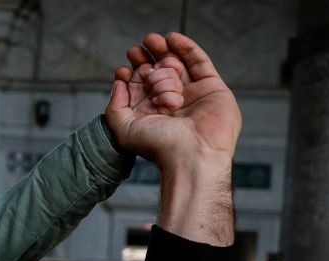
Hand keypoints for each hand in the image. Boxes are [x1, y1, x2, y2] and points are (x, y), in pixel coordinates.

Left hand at [106, 33, 240, 167]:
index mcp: (152, 113)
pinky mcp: (212, 88)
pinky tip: (172, 38)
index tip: (123, 70)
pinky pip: (200, 62)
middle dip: (145, 61)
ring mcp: (193, 95)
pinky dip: (187, 48)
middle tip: (136, 52)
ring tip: (151, 40)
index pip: (140, 87)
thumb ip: (116, 107)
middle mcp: (172, 103)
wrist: (193, 155)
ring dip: (163, 51)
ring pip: (177, 66)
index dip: (131, 75)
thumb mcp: (124, 129)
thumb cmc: (159, 146)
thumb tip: (118, 83)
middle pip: (158, 73)